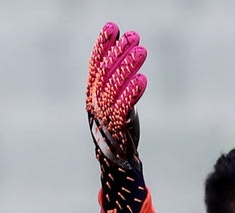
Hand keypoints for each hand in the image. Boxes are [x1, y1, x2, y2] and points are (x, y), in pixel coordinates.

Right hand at [85, 22, 147, 169]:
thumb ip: (116, 76)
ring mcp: (104, 116)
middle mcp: (95, 103)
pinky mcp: (117, 129)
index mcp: (92, 94)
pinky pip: (123, 107)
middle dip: (120, 52)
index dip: (103, 45)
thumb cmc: (118, 127)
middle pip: (106, 72)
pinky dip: (131, 92)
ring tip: (141, 51)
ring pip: (114, 87)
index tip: (113, 28)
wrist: (117, 163)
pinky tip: (142, 79)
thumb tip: (124, 44)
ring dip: (128, 67)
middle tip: (135, 37)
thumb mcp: (115, 100)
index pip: (95, 64)